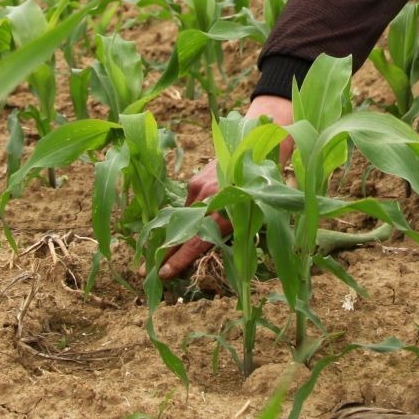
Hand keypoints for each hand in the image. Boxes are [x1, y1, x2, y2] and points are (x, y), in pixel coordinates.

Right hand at [157, 95, 293, 280]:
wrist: (257, 145)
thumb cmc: (263, 184)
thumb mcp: (254, 212)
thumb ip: (233, 230)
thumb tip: (211, 248)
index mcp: (228, 212)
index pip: (197, 242)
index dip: (180, 259)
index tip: (164, 273)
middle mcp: (211, 200)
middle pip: (183, 233)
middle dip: (169, 252)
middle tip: (155, 269)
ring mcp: (200, 189)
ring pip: (185, 220)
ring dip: (181, 234)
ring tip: (175, 247)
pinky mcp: (195, 181)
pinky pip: (189, 205)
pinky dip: (192, 215)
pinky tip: (201, 215)